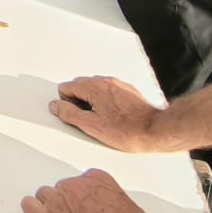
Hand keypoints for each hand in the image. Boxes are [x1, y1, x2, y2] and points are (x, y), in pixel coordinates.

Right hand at [49, 77, 165, 151]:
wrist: (155, 131)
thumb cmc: (127, 131)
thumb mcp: (91, 126)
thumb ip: (69, 113)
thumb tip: (56, 106)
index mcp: (94, 87)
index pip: (66, 88)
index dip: (68, 105)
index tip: (80, 117)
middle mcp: (105, 81)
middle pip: (79, 87)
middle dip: (80, 103)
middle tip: (92, 121)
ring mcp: (118, 85)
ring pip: (94, 90)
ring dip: (93, 103)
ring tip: (105, 121)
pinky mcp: (127, 91)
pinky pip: (108, 93)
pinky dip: (106, 103)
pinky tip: (115, 118)